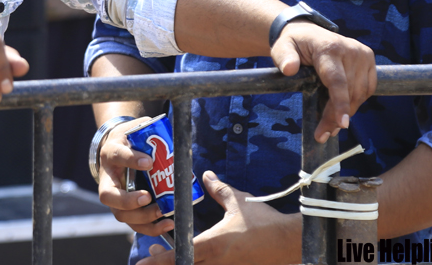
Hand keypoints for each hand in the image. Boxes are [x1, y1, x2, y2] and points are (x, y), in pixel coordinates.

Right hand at [97, 116, 176, 235]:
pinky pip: (134, 224)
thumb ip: (150, 129)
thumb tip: (173, 134)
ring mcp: (114, 197)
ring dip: (142, 218)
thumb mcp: (135, 129)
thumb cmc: (130, 140)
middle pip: (109, 196)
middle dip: (128, 200)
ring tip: (162, 214)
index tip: (149, 162)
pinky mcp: (124, 210)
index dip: (131, 159)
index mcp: (111, 153)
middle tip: (148, 197)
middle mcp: (107, 178)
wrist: (118, 150)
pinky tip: (167, 224)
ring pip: (121, 214)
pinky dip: (150, 227)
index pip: (117, 156)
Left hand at [135, 172, 300, 264]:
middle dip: (165, 263)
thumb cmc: (264, 221)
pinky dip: (199, 264)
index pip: (180, 254)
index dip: (160, 260)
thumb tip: (207, 176)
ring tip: (172, 256)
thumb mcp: (239, 201)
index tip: (143, 261)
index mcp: (213, 243)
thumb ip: (219, 190)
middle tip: (152, 252)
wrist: (288, 241)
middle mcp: (217, 261)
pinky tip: (197, 257)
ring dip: (182, 263)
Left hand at [270, 23, 375, 143]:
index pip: (337, 81)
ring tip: (330, 128)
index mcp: (329, 47)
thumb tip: (289, 69)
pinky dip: (356, 102)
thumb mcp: (282, 47)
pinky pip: (367, 89)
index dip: (340, 104)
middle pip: (348, 92)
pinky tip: (342, 111)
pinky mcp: (369, 59)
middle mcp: (350, 49)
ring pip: (360, 94)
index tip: (342, 124)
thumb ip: (284, 57)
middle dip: (336, 117)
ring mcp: (362, 54)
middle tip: (322, 135)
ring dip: (346, 113)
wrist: (308, 32)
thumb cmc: (294, 43)